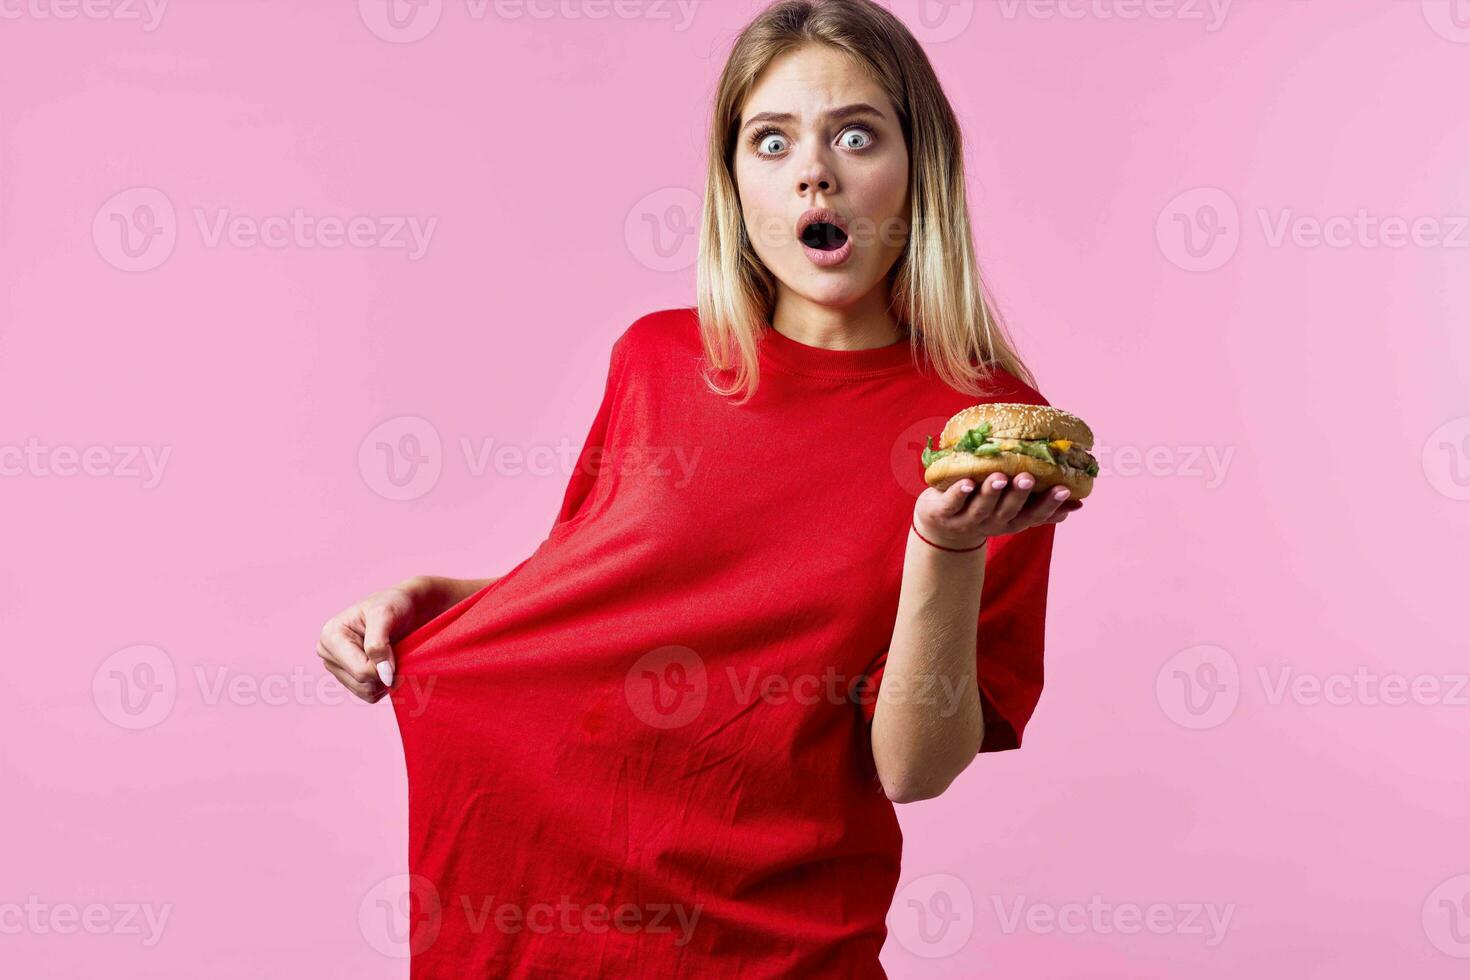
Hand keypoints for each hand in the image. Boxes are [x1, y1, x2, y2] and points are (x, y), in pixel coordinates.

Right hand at [315, 579, 429, 702]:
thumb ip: (379, 643)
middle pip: (362, 683)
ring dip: (385, 679)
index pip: (360, 670)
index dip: (383, 665)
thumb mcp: (385, 614)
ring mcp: (337, 668)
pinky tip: (386, 665)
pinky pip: (369, 696)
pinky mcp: (349, 679)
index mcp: (330, 636)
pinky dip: (383, 685)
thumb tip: (383, 675)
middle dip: (384, 672)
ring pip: (365, 692)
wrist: (403, 609)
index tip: (394, 648)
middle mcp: (328, 654)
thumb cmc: (392, 605)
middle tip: (393, 650)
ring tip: (390, 655)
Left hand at [914, 472, 1083, 549]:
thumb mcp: (1014, 511)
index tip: (1063, 489)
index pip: (1034, 515)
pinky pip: (952, 503)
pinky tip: (966, 482)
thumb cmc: (984, 509)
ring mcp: (967, 521)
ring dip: (991, 493)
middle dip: (1018, 495)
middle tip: (1027, 477)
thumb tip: (1079, 503)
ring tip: (999, 477)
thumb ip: (1042, 506)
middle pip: (1008, 511)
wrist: (940, 527)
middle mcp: (992, 524)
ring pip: (981, 508)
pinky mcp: (943, 514)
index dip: (1049, 504)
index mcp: (1012, 522)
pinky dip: (959, 493)